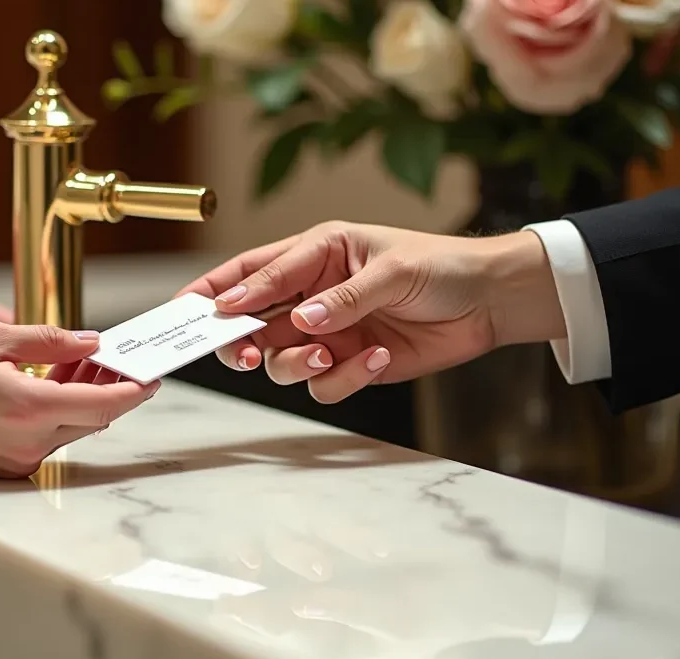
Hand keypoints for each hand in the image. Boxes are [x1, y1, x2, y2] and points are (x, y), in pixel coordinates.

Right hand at [0, 322, 158, 478]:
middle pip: (92, 418)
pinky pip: (44, 438)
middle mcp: (29, 444)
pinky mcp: (0, 468)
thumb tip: (89, 341)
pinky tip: (44, 383)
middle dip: (108, 387)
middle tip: (111, 358)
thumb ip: (47, 340)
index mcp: (29, 409)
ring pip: (68, 428)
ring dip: (79, 398)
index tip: (153, 376)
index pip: (106, 405)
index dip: (135, 390)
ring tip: (75, 362)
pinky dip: (54, 412)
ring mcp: (15, 461)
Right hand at [179, 221, 563, 402]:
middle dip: (239, 341)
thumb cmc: (440, 267)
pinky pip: (324, 384)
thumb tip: (302, 322)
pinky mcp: (348, 364)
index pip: (250, 272)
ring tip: (334, 351)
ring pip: (280, 361)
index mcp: (313, 255)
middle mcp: (311, 296)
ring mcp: (327, 332)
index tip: (192, 313)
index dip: (215, 291)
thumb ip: (342, 297)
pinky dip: (345, 377)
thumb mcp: (391, 270)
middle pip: (249, 324)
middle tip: (244, 353)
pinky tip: (380, 356)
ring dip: (299, 363)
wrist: (487, 303)